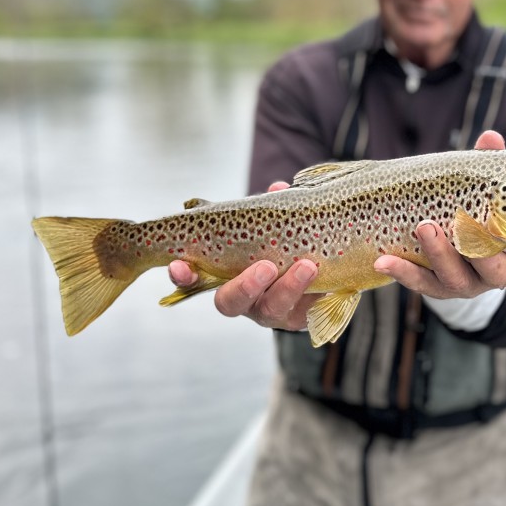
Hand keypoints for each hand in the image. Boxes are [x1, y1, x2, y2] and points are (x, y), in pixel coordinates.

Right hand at [167, 181, 319, 331]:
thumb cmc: (277, 244)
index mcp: (222, 276)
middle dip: (245, 286)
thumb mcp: (268, 224)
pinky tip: (326, 275)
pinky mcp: (300, 316)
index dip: (183, 276)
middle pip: (230, 303)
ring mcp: (270, 310)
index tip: (179, 264)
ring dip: (289, 287)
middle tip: (265, 267)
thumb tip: (279, 189)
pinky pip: (307, 311)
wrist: (316, 270)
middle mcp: (242, 298)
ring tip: (308, 266)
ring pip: (272, 309)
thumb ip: (269, 210)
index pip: (192, 280)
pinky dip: (317, 293)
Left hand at [372, 130, 505, 296]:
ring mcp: (466, 284)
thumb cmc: (479, 208)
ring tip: (424, 227)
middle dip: (479, 250)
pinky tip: (383, 259)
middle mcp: (496, 273)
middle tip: (462, 224)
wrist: (449, 241)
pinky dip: (403, 272)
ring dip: (440, 254)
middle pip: (495, 272)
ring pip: (456, 278)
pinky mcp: (436, 287)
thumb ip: (491, 166)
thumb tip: (490, 138)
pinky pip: (420, 283)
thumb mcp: (486, 187)